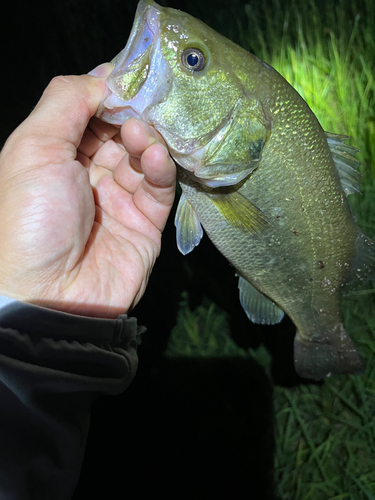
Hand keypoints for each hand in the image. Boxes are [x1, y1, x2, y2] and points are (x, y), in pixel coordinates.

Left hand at [0, 64, 175, 317]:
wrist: (50, 295)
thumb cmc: (32, 217)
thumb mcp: (33, 148)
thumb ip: (66, 102)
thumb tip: (104, 76)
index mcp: (55, 154)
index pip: (89, 112)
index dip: (109, 92)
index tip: (130, 75)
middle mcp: (87, 173)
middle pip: (119, 130)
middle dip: (132, 113)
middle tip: (144, 103)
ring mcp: (118, 198)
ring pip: (142, 156)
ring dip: (146, 140)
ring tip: (141, 136)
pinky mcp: (145, 222)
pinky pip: (159, 187)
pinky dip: (160, 169)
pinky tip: (155, 158)